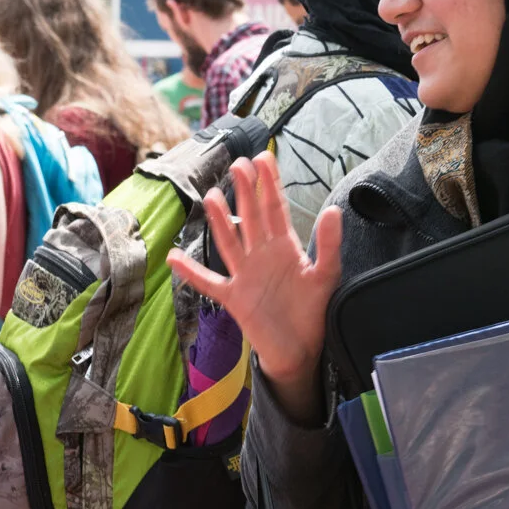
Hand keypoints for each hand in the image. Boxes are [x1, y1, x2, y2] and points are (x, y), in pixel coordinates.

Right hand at [167, 155, 341, 422]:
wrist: (300, 350)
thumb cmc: (313, 312)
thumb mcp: (327, 276)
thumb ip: (329, 245)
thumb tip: (334, 209)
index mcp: (285, 248)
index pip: (275, 209)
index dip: (270, 184)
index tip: (264, 158)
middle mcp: (262, 256)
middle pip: (251, 218)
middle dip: (246, 191)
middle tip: (239, 164)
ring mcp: (245, 276)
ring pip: (230, 242)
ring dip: (220, 221)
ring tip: (212, 195)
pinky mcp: (234, 298)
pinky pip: (209, 283)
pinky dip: (192, 272)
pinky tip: (174, 257)